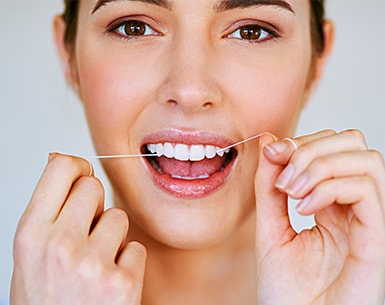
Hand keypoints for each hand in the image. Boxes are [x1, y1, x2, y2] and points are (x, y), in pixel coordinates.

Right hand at [10, 153, 145, 304]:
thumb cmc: (46, 301)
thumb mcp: (30, 255)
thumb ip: (47, 209)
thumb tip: (60, 159)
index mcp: (31, 235)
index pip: (61, 167)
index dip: (77, 169)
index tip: (81, 179)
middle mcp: (59, 246)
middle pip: (94, 186)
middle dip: (93, 206)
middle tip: (85, 234)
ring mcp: (92, 265)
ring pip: (118, 216)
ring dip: (112, 237)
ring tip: (96, 264)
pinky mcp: (122, 283)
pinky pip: (136, 247)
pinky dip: (128, 262)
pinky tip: (110, 281)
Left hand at [254, 130, 384, 304]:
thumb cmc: (285, 289)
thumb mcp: (270, 226)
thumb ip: (269, 185)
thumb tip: (269, 141)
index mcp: (331, 203)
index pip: (332, 147)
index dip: (302, 142)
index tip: (272, 153)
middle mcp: (353, 208)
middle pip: (354, 145)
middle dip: (312, 148)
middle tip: (283, 178)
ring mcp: (368, 223)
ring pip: (367, 161)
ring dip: (320, 165)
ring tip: (291, 192)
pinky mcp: (376, 240)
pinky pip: (367, 191)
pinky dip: (330, 188)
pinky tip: (304, 208)